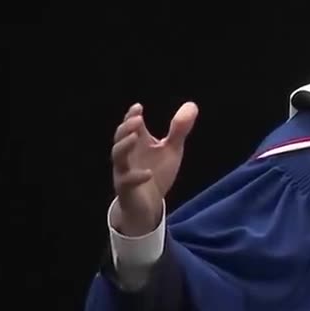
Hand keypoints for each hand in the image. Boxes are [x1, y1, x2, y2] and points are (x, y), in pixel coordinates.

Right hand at [111, 101, 197, 235]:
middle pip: (120, 138)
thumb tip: (192, 105)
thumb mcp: (171, 149)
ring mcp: (124, 172)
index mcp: (137, 143)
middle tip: (137, 118)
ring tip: (135, 137)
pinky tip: (148, 173)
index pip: (130, 126)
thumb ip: (179, 129)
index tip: (138, 107)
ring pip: (117, 157)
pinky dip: (137, 177)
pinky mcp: (127, 190)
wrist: (148, 205)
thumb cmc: (157, 172)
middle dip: (126, 128)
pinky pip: (127, 182)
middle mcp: (127, 155)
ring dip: (124, 146)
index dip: (132, 116)